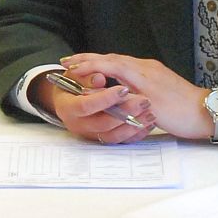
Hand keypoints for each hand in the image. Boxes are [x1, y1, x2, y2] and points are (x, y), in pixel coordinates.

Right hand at [32, 62, 157, 145]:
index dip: (104, 99)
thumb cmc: (72, 86)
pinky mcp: (103, 138)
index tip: (123, 90)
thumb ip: (86, 76)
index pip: (85, 106)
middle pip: (102, 123)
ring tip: (150, 112)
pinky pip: (121, 141)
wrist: (69, 99)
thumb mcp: (74, 76)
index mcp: (68, 108)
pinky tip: (147, 123)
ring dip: (134, 124)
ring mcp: (91, 134)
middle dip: (125, 112)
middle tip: (143, 101)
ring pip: (114, 135)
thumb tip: (99, 78)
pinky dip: (136, 133)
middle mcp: (78, 124)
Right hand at [61, 53, 209, 141]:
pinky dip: (112, 67)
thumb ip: (126, 96)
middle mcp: (145, 66)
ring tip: (83, 66)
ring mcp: (152, 69)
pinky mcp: (156, 75)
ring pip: (119, 61)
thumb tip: (106, 92)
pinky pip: (128, 67)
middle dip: (89, 59)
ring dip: (99, 62)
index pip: (108, 63)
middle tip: (68, 62)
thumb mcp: (150, 107)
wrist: (207, 112)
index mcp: (142, 72)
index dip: (87, 64)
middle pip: (112, 58)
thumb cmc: (179, 113)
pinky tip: (108, 73)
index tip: (70, 67)